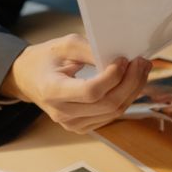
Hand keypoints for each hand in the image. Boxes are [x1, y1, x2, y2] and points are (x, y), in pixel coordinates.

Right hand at [0, 33, 151, 132]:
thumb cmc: (46, 59)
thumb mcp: (64, 45)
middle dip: (131, 82)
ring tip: (141, 69)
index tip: (123, 60)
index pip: (91, 92)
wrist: (29, 79)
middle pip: (108, 104)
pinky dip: (125, 98)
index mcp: (53, 91)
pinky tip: (131, 82)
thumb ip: (90, 50)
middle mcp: (62, 113)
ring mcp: (72, 124)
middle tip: (142, 62)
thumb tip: (118, 58)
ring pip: (114, 112)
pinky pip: (111, 116)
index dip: (113, 77)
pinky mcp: (82, 127)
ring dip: (133, 90)